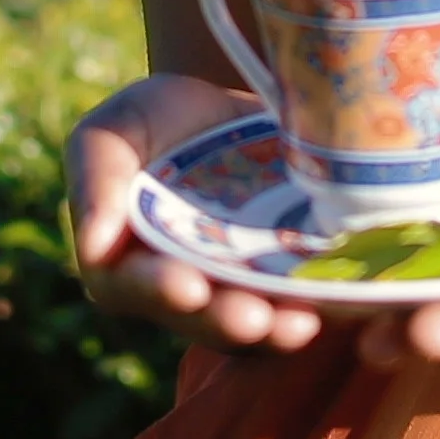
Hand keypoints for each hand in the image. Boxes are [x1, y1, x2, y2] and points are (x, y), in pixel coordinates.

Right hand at [65, 74, 339, 352]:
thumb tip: (95, 243)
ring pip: (256, 321)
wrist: (230, 111)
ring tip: (303, 322)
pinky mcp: (289, 277)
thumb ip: (97, 180)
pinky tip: (344, 298)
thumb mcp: (114, 132)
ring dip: (278, 327)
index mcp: (128, 265)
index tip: (186, 287)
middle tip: (253, 318)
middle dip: (227, 321)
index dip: (159, 290)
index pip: (134, 287)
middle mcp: (186, 291)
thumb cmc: (153, 121)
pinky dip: (323, 303)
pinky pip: (305, 300)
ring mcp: (240, 289)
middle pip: (202, 318)